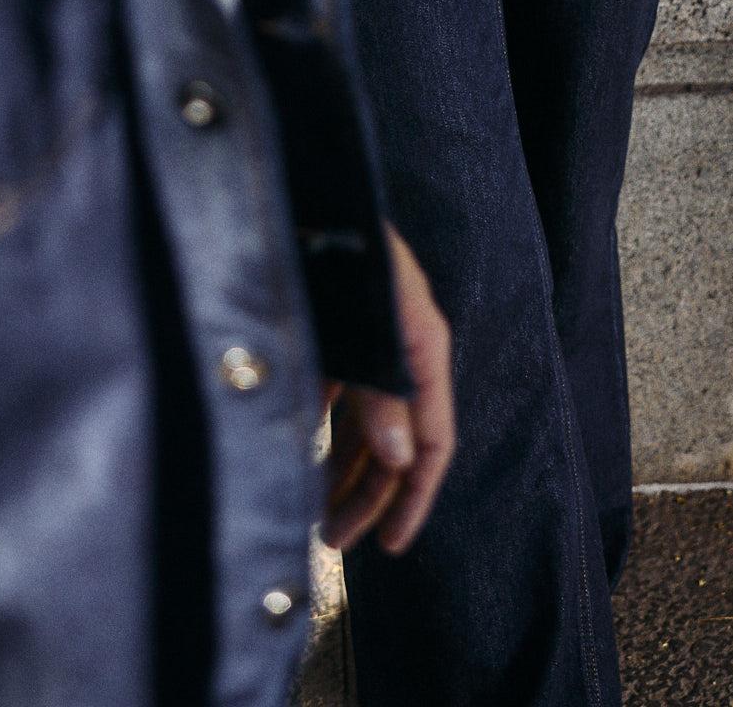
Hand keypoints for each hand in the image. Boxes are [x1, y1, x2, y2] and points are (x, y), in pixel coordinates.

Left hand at [324, 228, 454, 554]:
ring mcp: (365, 342)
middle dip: (369, 496)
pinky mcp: (332, 330)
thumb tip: (399, 459)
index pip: (433, 441)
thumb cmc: (342, 245)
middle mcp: (400, 351)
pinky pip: (334, 398)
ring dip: (344, 472)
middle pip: (396, 442)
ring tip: (317, 516)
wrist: (302, 185)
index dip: (414, 497)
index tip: (392, 546)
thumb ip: (384, 390)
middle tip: (335, 542)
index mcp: (423, 347)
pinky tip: (298, 460)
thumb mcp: (371, 321)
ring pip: (364, 425)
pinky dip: (320, 433)